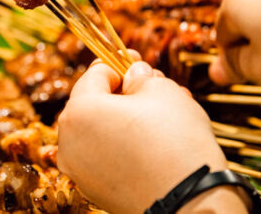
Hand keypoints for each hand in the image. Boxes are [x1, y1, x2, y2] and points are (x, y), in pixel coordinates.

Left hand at [57, 56, 246, 213]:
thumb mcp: (162, 90)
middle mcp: (69, 143)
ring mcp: (80, 170)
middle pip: (94, 103)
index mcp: (78, 112)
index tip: (137, 60)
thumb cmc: (175, 141)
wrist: (191, 201)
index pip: (95, 74)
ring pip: (101, 131)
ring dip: (126, 118)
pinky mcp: (95, 190)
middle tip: (154, 87)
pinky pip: (106, 156)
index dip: (119, 63)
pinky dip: (124, 144)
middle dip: (124, 92)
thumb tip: (133, 76)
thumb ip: (140, 77)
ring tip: (161, 114)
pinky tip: (153, 141)